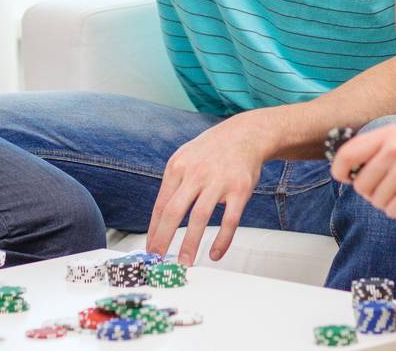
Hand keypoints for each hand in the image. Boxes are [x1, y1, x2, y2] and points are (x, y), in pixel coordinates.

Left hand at [146, 114, 274, 264]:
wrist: (245, 134)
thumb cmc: (210, 151)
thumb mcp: (184, 158)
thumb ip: (172, 186)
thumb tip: (159, 222)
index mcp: (178, 167)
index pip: (161, 204)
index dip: (154, 230)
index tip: (150, 249)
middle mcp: (196, 173)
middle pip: (174, 211)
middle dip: (164, 239)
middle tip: (159, 260)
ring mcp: (218, 181)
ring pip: (200, 218)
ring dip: (190, 243)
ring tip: (185, 262)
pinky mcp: (240, 189)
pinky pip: (229, 220)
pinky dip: (222, 240)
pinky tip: (215, 254)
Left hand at [330, 124, 395, 219]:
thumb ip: (381, 148)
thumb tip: (349, 169)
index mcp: (390, 134)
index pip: (348, 152)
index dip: (339, 168)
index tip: (342, 177)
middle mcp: (394, 151)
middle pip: (360, 183)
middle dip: (371, 191)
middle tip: (394, 187)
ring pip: (375, 200)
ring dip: (389, 201)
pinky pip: (391, 211)